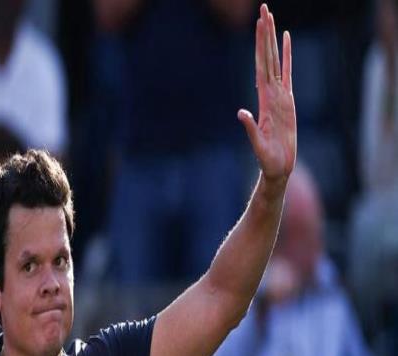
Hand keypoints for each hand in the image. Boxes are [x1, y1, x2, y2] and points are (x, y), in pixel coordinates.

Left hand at [238, 4, 296, 184]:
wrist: (278, 166)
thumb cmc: (267, 158)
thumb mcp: (257, 143)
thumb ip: (250, 128)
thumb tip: (241, 113)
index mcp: (264, 100)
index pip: (261, 66)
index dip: (260, 45)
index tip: (259, 24)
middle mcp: (270, 93)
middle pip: (267, 57)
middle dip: (265, 34)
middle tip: (264, 9)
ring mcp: (280, 95)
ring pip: (276, 61)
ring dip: (273, 40)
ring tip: (271, 18)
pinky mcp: (288, 101)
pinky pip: (288, 73)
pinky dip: (287, 56)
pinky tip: (286, 41)